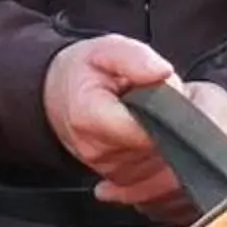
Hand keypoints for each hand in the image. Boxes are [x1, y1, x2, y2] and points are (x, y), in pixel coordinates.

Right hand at [40, 36, 226, 222]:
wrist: (57, 95)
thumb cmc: (84, 70)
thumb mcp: (107, 49)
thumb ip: (135, 58)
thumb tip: (165, 73)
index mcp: (89, 116)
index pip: (144, 128)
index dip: (166, 108)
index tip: (164, 87)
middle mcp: (96, 150)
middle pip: (156, 145)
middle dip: (169, 120)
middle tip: (156, 93)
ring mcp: (107, 168)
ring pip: (160, 161)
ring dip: (167, 136)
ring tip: (148, 110)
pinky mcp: (117, 178)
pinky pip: (154, 174)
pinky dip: (160, 151)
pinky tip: (149, 129)